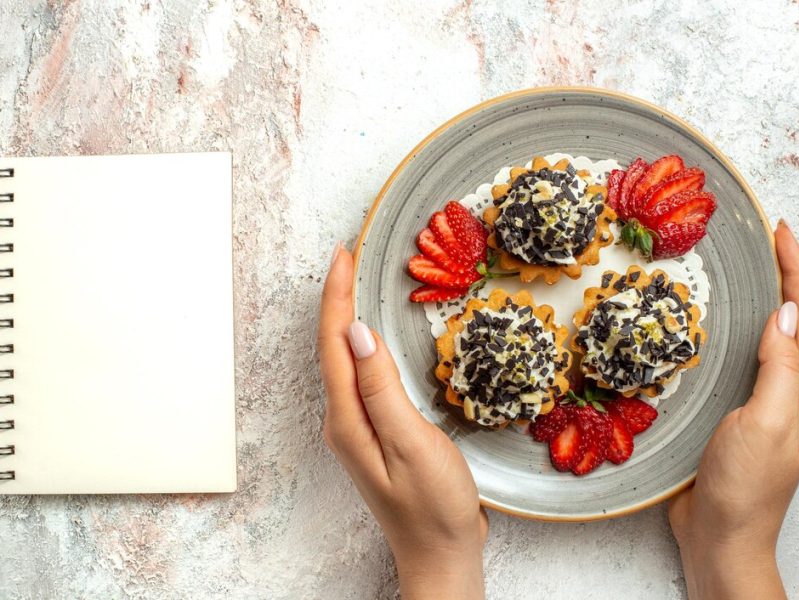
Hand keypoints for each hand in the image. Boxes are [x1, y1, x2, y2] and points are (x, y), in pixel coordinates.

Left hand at [319, 242, 487, 599]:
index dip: (337, 296)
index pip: (335, 343)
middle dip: (336, 298)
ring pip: (345, 359)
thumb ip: (382, 389)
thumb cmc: (433, 505)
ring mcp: (357, 425)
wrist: (441, 554)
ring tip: (355, 280)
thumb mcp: (411, 444)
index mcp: (348, 418)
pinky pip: (361, 375)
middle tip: (347, 256)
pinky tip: (372, 334)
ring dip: (347, 317)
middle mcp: (344, 418)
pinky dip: (363, 344)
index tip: (343, 254)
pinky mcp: (375, 430)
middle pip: (333, 347)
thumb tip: (358, 332)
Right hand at [668, 221, 798, 599]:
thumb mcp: (768, 422)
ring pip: (766, 334)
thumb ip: (782, 368)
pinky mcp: (737, 407)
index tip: (780, 233)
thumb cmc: (746, 483)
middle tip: (766, 239)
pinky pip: (740, 357)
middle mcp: (790, 386)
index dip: (797, 271)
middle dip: (785, 276)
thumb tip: (786, 314)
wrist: (719, 531)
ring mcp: (764, 396)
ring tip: (746, 267)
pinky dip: (732, 330)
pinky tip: (718, 321)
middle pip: (793, 319)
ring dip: (760, 299)